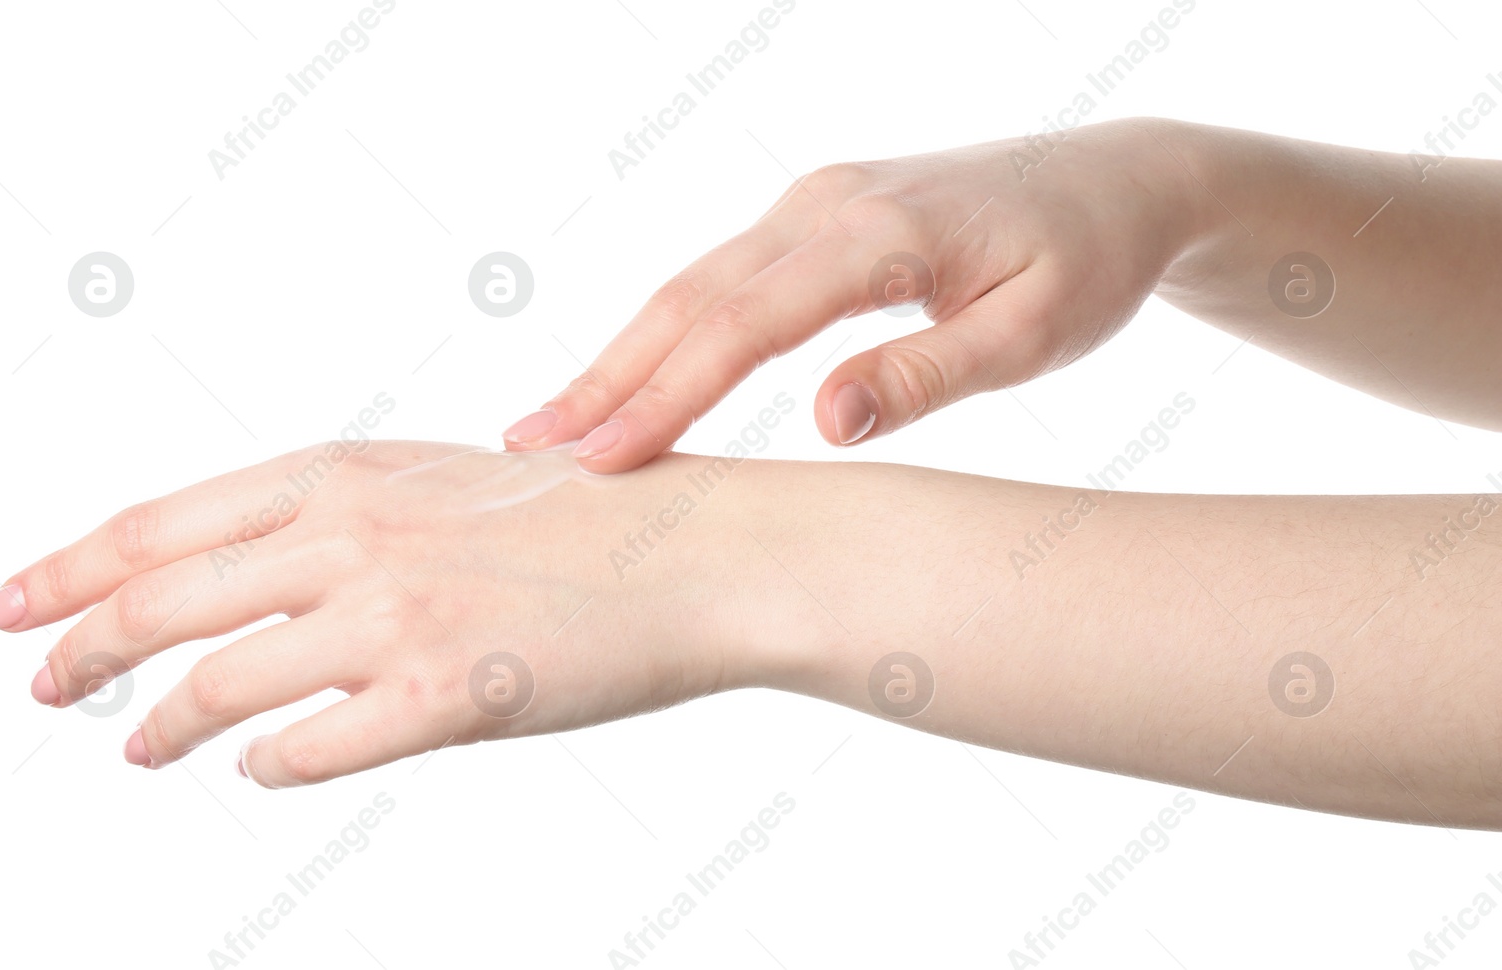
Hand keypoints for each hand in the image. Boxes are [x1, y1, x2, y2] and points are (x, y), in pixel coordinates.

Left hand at [0, 441, 765, 786]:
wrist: (696, 552)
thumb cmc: (580, 516)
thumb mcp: (436, 483)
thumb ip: (336, 518)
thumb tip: (239, 578)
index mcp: (344, 475)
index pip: (161, 523)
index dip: (68, 569)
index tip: (11, 604)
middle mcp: (353, 536)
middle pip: (161, 602)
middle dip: (78, 649)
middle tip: (39, 685)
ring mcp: (395, 616)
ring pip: (219, 684)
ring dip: (161, 722)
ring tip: (137, 743)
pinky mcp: (445, 696)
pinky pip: (312, 750)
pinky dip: (270, 765)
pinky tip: (261, 768)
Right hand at [502, 117, 1199, 471]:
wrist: (1119, 180)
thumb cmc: (1087, 264)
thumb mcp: (1035, 334)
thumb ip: (928, 372)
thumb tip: (825, 423)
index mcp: (880, 233)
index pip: (745, 324)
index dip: (666, 393)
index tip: (599, 458)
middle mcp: (829, 205)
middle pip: (692, 295)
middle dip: (606, 374)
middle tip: (526, 447)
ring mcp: (816, 202)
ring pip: (695, 282)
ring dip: (622, 353)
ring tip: (552, 423)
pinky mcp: (817, 215)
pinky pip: (724, 276)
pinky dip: (668, 331)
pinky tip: (632, 374)